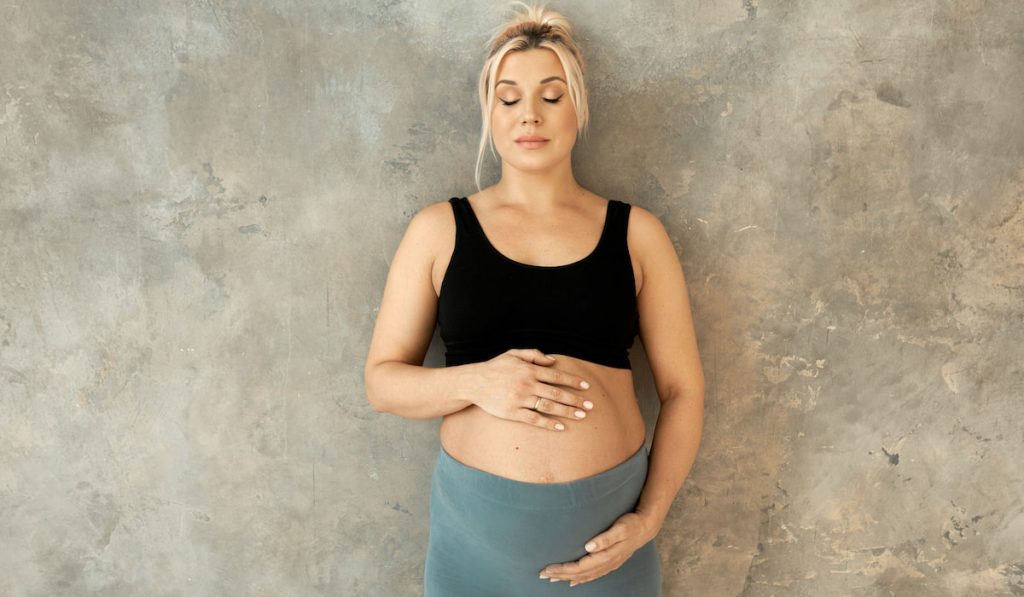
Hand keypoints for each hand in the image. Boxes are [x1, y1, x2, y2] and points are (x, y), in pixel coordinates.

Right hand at [464, 349, 593, 431]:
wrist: (474, 382)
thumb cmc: (496, 367)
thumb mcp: (514, 354)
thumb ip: (534, 355)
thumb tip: (554, 361)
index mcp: (529, 370)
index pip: (557, 376)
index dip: (573, 381)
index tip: (586, 387)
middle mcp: (526, 384)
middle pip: (557, 393)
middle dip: (575, 400)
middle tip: (590, 406)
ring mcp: (520, 399)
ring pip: (548, 407)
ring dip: (567, 412)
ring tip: (581, 416)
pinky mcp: (512, 412)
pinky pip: (534, 419)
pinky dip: (549, 423)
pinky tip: (560, 426)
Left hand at [538, 511, 655, 586]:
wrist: (646, 527)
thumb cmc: (631, 524)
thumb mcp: (620, 528)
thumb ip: (605, 538)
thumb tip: (589, 546)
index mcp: (606, 555)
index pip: (579, 566)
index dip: (563, 569)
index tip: (548, 568)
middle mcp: (606, 563)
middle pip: (579, 573)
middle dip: (561, 575)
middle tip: (542, 575)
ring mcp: (608, 565)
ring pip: (585, 576)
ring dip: (568, 578)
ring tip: (553, 579)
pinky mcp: (610, 563)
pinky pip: (593, 575)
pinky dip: (582, 579)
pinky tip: (574, 582)